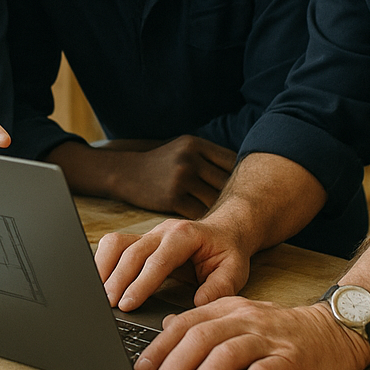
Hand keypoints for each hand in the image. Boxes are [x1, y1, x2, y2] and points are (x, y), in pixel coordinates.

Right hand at [95, 217, 250, 310]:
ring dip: (104, 268)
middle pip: (131, 252)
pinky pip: (114, 245)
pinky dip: (103, 263)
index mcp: (185, 236)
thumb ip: (220, 287)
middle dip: (117, 279)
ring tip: (98, 294)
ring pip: (116, 243)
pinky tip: (100, 282)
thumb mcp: (234, 270)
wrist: (224, 231)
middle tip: (108, 304)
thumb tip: (198, 305)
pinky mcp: (140, 240)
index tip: (127, 304)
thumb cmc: (227, 252)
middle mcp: (163, 231)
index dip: (140, 282)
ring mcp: (149, 233)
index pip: (157, 259)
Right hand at [105, 136, 235, 216]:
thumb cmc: (161, 162)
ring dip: (220, 211)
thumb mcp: (183, 148)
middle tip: (241, 210)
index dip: (240, 177)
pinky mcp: (172, 198)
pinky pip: (199, 213)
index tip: (245, 190)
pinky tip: (206, 225)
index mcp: (195, 144)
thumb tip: (243, 169)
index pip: (231, 161)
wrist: (125, 171)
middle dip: (233, 197)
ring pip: (214, 200)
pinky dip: (204, 220)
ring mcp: (180, 178)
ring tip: (226, 220)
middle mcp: (189, 158)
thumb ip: (208, 156)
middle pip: (225, 182)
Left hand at [133, 298, 369, 369]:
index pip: (186, 323)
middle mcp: (244, 319)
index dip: (161, 346)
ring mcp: (267, 339)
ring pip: (225, 355)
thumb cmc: (280, 330)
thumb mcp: (239, 317)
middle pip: (200, 338)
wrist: (332, 330)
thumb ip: (205, 321)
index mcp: (228, 308)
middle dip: (173, 368)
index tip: (142, 369)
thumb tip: (167, 327)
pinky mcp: (289, 360)